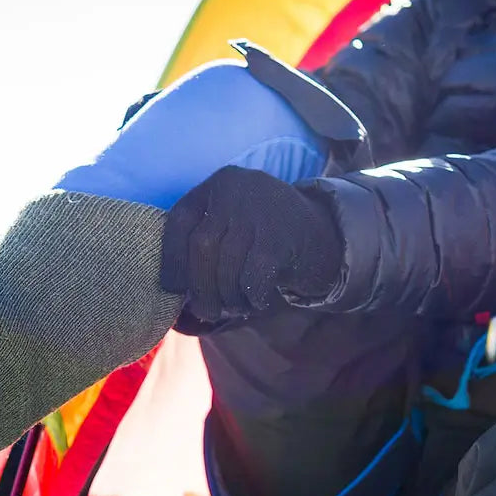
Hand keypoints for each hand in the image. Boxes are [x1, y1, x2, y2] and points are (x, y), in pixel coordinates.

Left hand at [160, 166, 343, 320]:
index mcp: (217, 184)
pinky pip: (253, 276)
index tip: (173, 288)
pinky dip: (251, 296)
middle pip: (202, 247)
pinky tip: (256, 302)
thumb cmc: (263, 240)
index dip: (172, 259)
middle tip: (207, 311)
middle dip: (201, 287)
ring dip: (226, 296)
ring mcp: (261, 208)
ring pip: (226, 264)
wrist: (325, 234)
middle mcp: (236, 188)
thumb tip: (170, 287)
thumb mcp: (231, 227)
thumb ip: (204, 244)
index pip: (180, 221)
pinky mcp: (283, 234)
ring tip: (233, 308)